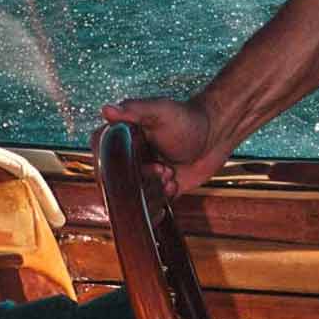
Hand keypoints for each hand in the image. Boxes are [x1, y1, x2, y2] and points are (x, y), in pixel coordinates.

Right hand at [97, 95, 225, 198]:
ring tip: (171, 176)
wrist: (215, 136)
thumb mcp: (161, 112)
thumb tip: (107, 109)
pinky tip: (174, 184)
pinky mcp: (153, 190)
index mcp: (117, 140)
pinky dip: (161, 201)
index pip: (104, 166)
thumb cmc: (188, 119)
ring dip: (153, 194)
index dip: (125, 172)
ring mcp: (138, 176)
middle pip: (118, 189)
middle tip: (165, 170)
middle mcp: (123, 160)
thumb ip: (134, 110)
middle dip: (144, 184)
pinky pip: (147, 208)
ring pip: (132, 202)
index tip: (150, 165)